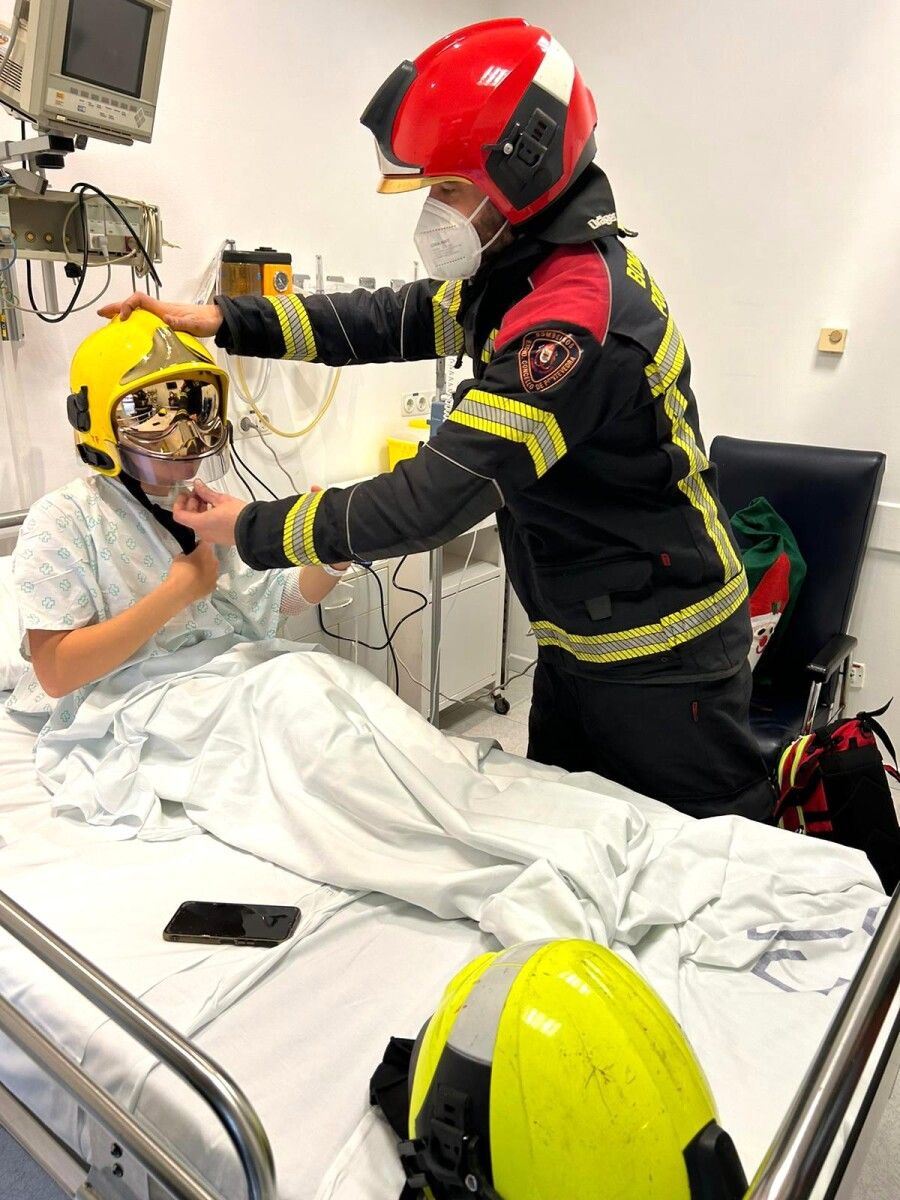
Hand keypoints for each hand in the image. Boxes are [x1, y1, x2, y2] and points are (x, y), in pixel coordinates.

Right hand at [97, 293, 222, 337]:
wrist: (217, 320)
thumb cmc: (207, 321)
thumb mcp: (196, 324)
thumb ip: (183, 322)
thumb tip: (168, 320)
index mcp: (164, 309)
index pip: (139, 299)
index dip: (127, 305)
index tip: (122, 318)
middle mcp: (161, 310)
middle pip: (134, 304)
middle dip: (116, 307)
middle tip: (101, 313)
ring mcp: (162, 315)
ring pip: (137, 311)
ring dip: (121, 313)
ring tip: (107, 320)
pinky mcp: (165, 322)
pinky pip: (144, 319)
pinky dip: (133, 321)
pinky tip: (127, 329)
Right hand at [165, 542, 218, 605]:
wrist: (181, 590)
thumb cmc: (179, 571)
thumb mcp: (179, 556)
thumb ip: (186, 553)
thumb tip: (188, 556)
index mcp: (206, 550)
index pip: (203, 543)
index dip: (196, 546)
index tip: (190, 551)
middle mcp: (214, 561)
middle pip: (209, 556)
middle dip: (203, 558)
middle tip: (192, 563)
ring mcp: (216, 574)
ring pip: (212, 568)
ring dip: (206, 569)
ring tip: (195, 575)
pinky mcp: (214, 585)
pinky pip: (211, 580)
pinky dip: (206, 580)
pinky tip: (198, 583)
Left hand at [173, 480, 247, 545]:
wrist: (254, 530)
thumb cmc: (237, 516)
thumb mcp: (220, 499)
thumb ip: (206, 492)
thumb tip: (197, 485)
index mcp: (199, 523)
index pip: (179, 515)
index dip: (179, 503)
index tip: (185, 494)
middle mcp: (202, 532)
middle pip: (189, 517)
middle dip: (192, 503)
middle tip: (199, 492)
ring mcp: (211, 537)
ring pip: (198, 522)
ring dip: (200, 509)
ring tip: (210, 498)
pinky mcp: (219, 538)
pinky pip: (208, 526)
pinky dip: (207, 517)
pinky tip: (217, 508)